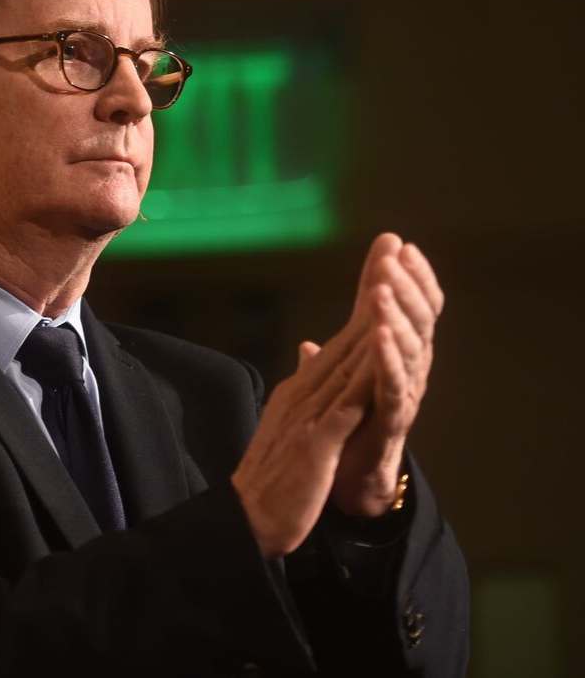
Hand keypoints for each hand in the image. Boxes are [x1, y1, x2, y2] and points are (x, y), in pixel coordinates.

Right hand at [230, 285, 389, 557]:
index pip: (341, 340)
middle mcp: (303, 395)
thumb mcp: (292, 424)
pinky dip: (359, 388)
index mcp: (302, 390)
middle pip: (345, 339)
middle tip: (390, 251)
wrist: (247, 519)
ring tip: (390, 291)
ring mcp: (307, 418)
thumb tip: (312, 356)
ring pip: (345, 368)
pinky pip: (340, 413)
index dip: (367, 301)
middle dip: (372, 295)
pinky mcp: (312, 447)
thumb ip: (305, 389)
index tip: (385, 263)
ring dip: (369, 329)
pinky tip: (376, 366)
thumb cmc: (273, 478)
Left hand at [326, 234, 443, 516]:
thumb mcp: (334, 388)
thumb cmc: (347, 430)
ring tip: (381, 288)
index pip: (403, 306)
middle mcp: (406, 369)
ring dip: (394, 315)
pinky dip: (387, 359)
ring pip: (407, 347)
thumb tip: (309, 343)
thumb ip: (323, 368)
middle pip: (414, 318)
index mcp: (391, 355)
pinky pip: (394, 385)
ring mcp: (403, 393)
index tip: (396, 241)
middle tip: (393, 256)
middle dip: (404, 285)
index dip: (403, 275)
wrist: (349, 482)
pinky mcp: (394, 419)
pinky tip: (379, 334)